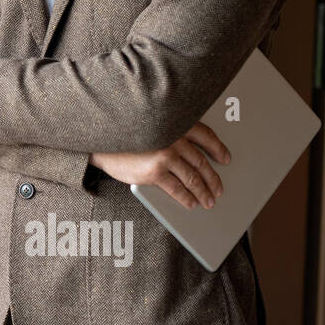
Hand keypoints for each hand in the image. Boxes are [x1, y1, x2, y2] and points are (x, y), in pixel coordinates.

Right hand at [90, 121, 230, 209]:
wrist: (99, 141)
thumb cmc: (125, 135)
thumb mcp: (151, 127)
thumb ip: (171, 135)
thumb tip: (192, 158)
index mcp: (176, 122)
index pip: (206, 135)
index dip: (218, 149)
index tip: (226, 159)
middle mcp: (174, 137)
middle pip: (202, 161)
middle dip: (213, 178)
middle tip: (219, 189)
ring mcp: (165, 155)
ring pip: (193, 178)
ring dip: (204, 191)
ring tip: (209, 200)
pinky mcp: (154, 172)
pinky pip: (177, 189)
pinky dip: (187, 197)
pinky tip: (191, 202)